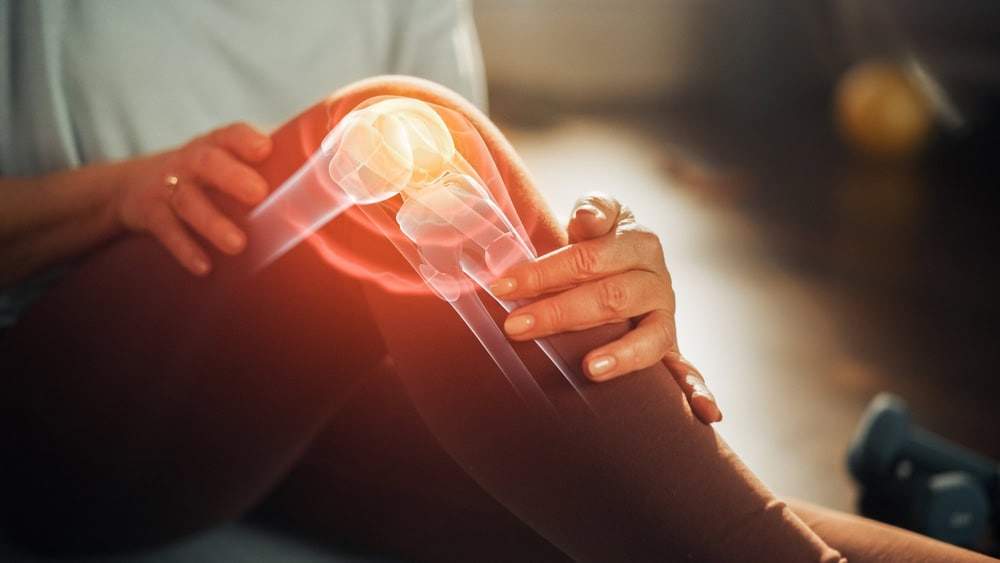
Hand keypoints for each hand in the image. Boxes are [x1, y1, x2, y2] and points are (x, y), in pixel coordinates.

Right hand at [113, 123, 272, 274]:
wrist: (132, 187)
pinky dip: (185, 249)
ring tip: (238, 245)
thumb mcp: (222, 165)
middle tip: (258, 195)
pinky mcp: (150, 213)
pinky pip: (166, 231)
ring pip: (187, 201)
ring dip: (213, 223)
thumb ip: (261, 172)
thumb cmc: (201, 178)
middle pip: (207, 162)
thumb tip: (322, 190)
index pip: (229, 135)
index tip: (266, 149)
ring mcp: (168, 187)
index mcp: (214, 146)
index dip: (246, 140)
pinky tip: (204, 267)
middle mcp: (190, 162)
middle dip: (232, 177)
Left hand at [490, 193, 721, 423]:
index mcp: (638, 243)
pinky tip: (706, 413)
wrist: (629, 258)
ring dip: (622, 354)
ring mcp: (665, 316)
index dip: (544, 272)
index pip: (588, 258)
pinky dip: (697, 389)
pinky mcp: (670, 345)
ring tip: (589, 369)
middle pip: (610, 297)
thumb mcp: (597, 217)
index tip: (502, 286)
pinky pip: (688, 369)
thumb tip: (587, 218)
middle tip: (515, 326)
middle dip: (560, 313)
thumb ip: (593, 211)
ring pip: (649, 335)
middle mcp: (657, 280)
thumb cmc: (599, 242)